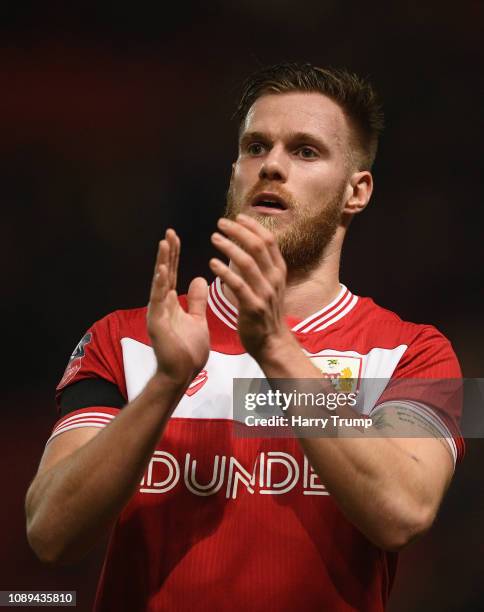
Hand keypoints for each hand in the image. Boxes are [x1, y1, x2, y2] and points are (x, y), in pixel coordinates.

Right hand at [147, 229, 208, 385]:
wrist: (182, 374)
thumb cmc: (188, 351)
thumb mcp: (197, 320)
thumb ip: (197, 301)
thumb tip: (200, 279)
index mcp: (170, 304)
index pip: (171, 274)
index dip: (173, 256)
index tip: (175, 237)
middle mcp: (161, 305)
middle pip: (164, 273)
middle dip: (167, 253)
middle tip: (169, 232)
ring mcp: (157, 313)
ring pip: (159, 283)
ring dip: (161, 263)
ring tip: (164, 243)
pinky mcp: (157, 324)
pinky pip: (158, 302)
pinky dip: (159, 285)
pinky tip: (161, 271)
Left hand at [209, 214, 293, 359]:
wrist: (272, 343)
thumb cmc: (266, 313)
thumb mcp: (270, 286)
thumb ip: (261, 267)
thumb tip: (248, 245)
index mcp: (279, 271)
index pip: (268, 240)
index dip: (253, 226)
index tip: (237, 216)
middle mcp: (274, 279)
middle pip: (258, 246)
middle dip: (239, 231)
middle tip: (220, 223)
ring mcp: (265, 293)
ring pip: (248, 262)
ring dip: (229, 247)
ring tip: (214, 238)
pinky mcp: (253, 307)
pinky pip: (238, 285)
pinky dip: (224, 271)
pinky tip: (212, 263)